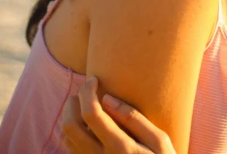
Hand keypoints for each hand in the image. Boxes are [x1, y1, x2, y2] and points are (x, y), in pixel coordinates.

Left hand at [62, 76, 177, 153]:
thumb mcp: (159, 141)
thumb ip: (134, 118)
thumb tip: (107, 98)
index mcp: (120, 148)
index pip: (91, 114)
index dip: (87, 91)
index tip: (94, 79)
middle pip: (70, 125)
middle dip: (73, 101)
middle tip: (87, 90)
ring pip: (66, 138)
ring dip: (71, 115)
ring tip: (87, 104)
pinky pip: (71, 150)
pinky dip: (73, 131)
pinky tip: (88, 124)